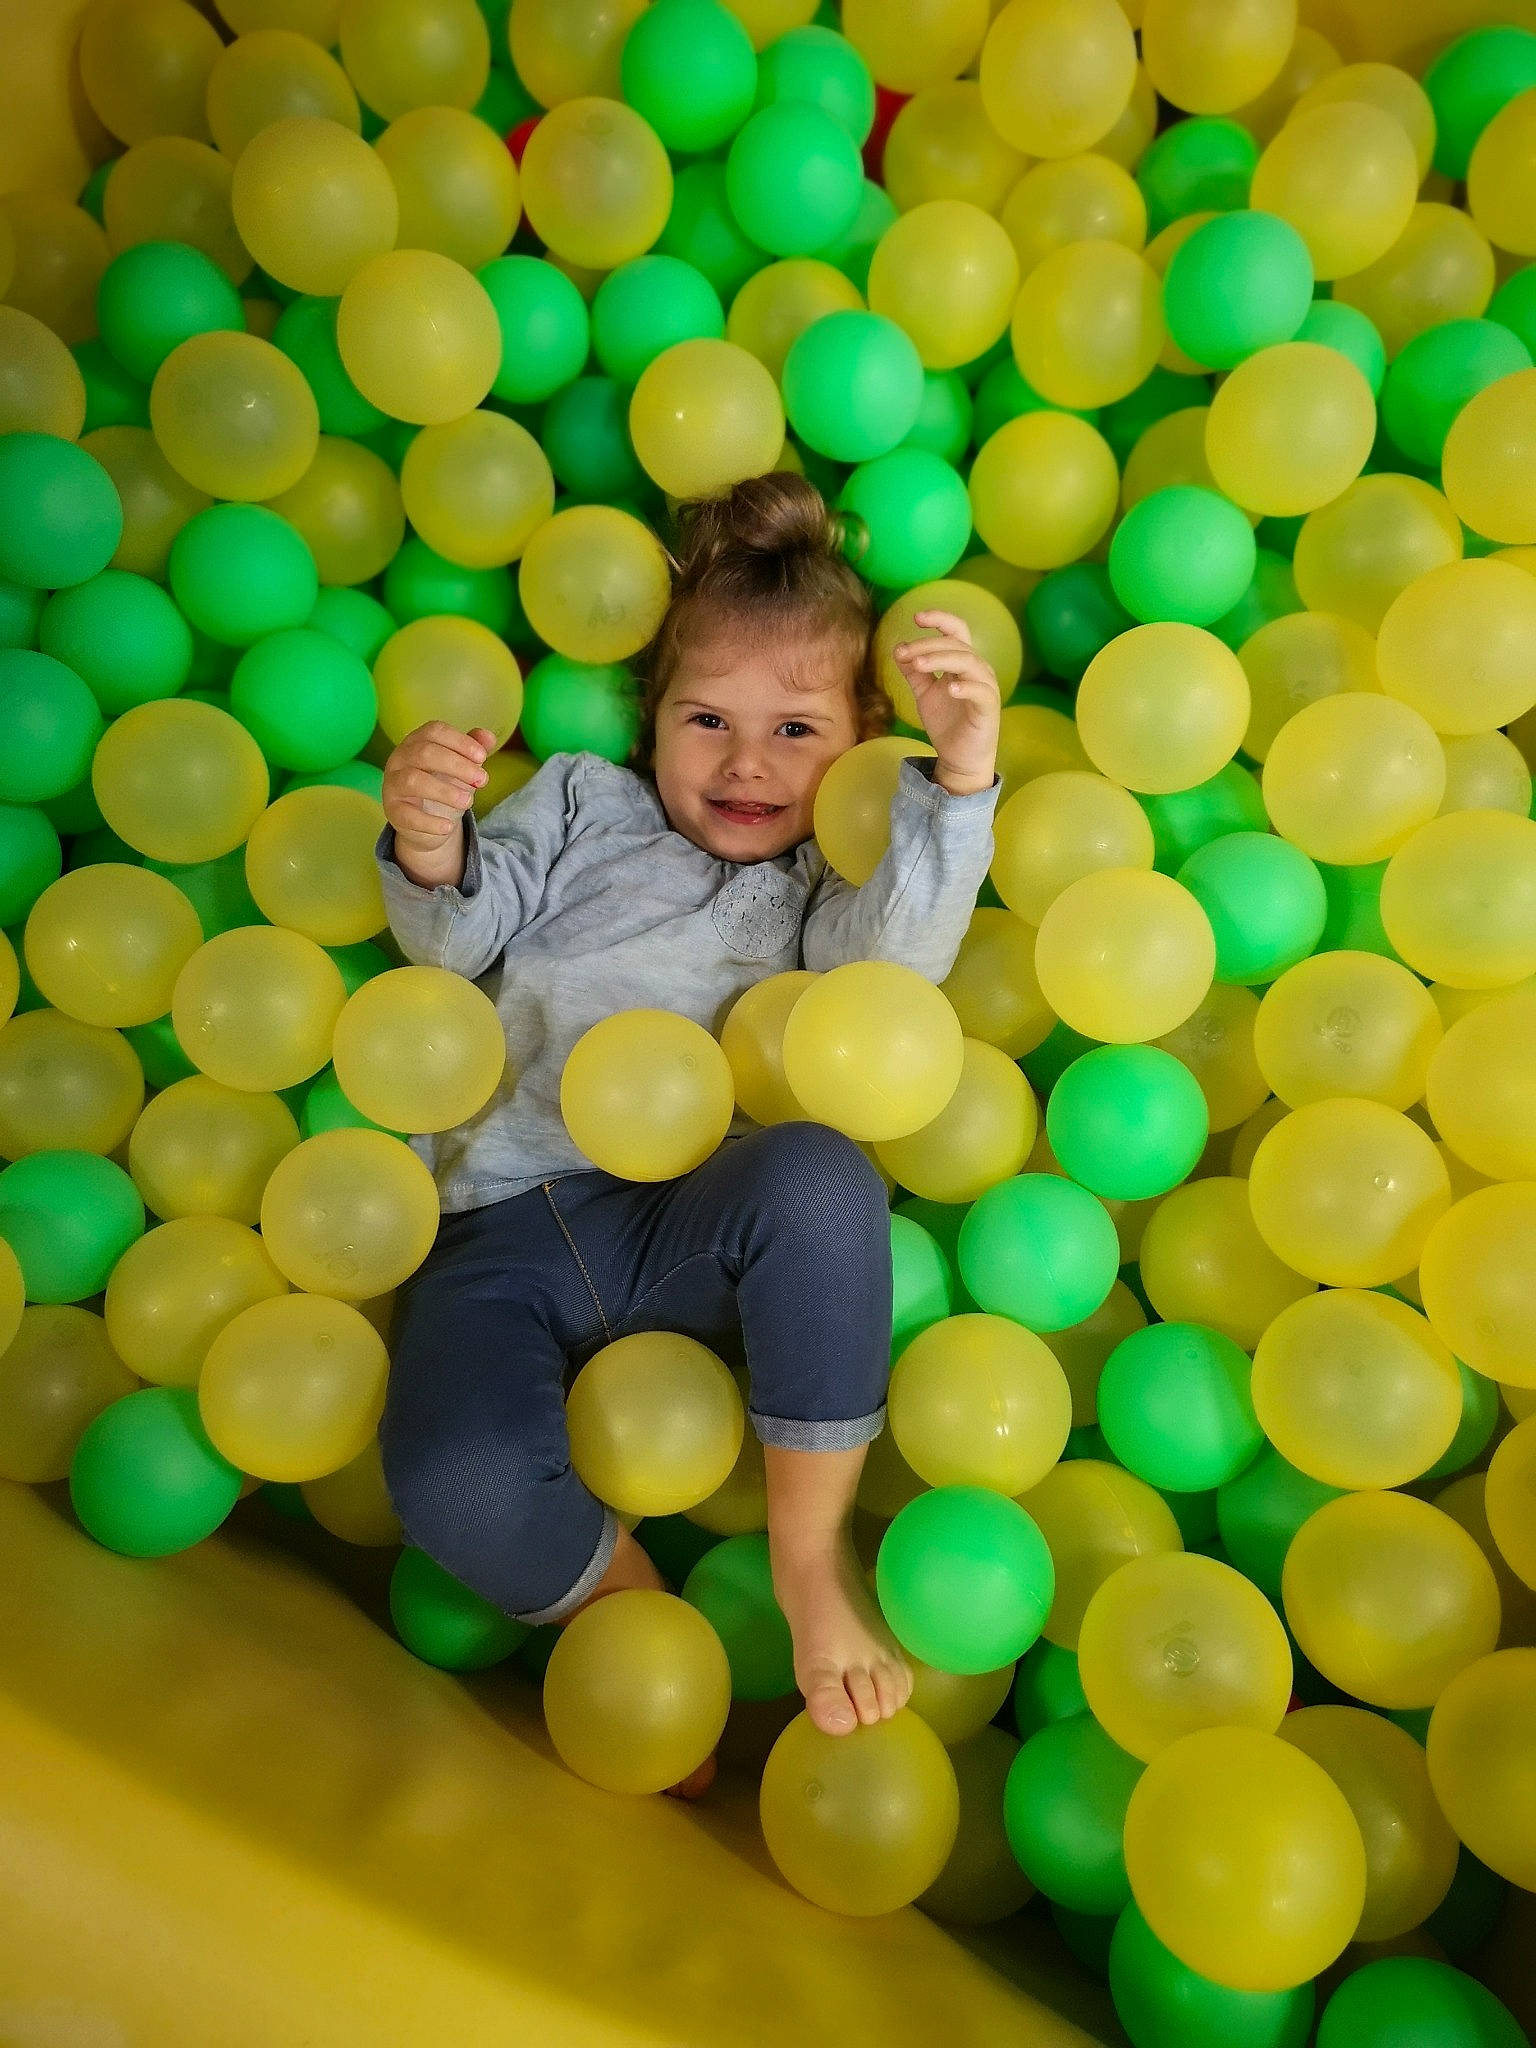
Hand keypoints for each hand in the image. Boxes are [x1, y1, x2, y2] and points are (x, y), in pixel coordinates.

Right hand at [383, 721, 494, 854]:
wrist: (427, 824)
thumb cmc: (443, 785)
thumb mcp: (462, 767)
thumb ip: (473, 750)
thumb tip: (488, 736)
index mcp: (416, 741)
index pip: (434, 731)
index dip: (460, 741)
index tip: (482, 757)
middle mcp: (399, 759)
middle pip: (424, 753)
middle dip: (458, 765)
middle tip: (482, 780)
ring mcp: (392, 784)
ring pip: (413, 780)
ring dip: (445, 791)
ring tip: (468, 801)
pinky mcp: (392, 811)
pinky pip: (407, 815)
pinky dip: (430, 822)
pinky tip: (448, 826)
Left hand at [891, 610, 1000, 796]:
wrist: (959, 758)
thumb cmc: (946, 724)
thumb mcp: (924, 694)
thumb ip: (914, 672)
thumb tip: (898, 648)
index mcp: (962, 663)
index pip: (955, 631)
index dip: (940, 619)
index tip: (916, 617)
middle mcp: (977, 669)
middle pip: (957, 644)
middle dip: (928, 645)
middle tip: (905, 653)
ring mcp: (985, 687)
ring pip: (968, 662)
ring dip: (942, 659)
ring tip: (918, 665)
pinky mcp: (989, 708)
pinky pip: (981, 691)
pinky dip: (966, 687)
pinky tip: (949, 688)